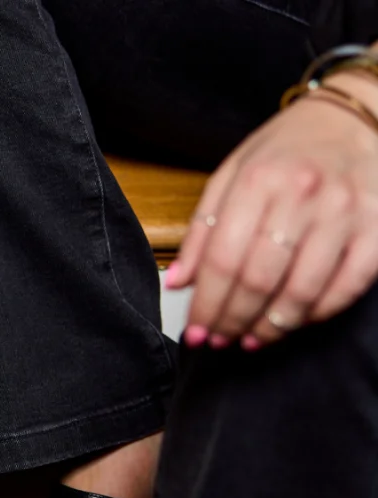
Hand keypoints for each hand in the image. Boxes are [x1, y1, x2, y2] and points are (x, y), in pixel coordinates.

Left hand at [167, 72, 377, 349]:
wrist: (354, 119)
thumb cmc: (286, 151)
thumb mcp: (231, 176)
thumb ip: (202, 230)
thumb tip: (177, 282)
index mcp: (258, 181)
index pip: (223, 260)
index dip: (206, 304)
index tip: (196, 331)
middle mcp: (303, 196)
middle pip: (259, 280)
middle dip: (233, 320)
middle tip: (219, 340)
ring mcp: (345, 213)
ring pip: (302, 291)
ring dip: (272, 326)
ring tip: (252, 339)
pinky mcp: (377, 229)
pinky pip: (346, 287)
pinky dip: (317, 314)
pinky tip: (294, 322)